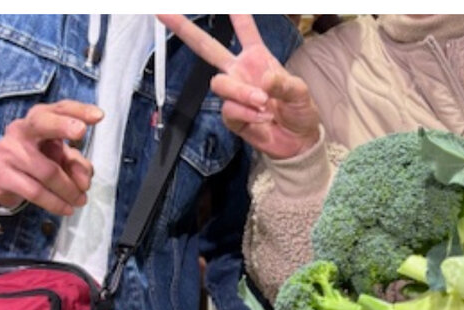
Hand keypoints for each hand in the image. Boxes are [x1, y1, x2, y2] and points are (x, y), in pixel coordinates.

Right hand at [0, 100, 102, 215]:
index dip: (79, 110)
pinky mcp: (2, 175)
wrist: (1, 179)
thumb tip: (84, 182)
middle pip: (41, 122)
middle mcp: (21, 130)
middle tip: (81, 131)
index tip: (99, 115)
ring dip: (69, 190)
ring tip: (80, 200)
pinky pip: (35, 192)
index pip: (59, 109)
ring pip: (48, 171)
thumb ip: (76, 164)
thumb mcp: (60, 159)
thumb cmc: (37, 163)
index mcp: (39, 120)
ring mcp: (9, 151)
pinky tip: (67, 209)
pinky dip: (56, 203)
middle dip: (62, 125)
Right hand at [158, 14, 320, 159]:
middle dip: (185, 29)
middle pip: (207, 47)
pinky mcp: (233, 116)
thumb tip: (264, 81)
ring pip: (220, 84)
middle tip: (163, 12)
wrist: (297, 142)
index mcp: (257, 58)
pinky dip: (246, 113)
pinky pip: (228, 109)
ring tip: (263, 102)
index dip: (237, 14)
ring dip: (241, 92)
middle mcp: (240, 72)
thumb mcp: (300, 93)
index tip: (229, 1)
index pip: (245, 30)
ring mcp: (234, 94)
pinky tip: (260, 117)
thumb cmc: (299, 112)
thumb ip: (285, 84)